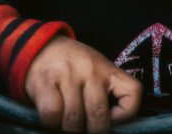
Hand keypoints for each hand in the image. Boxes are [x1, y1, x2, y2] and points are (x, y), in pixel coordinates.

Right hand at [24, 36, 140, 132]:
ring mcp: (67, 74)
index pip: (133, 92)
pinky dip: (51, 124)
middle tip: (85, 130)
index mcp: (107, 69)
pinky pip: (52, 114)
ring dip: (68, 129)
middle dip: (92, 132)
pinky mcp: (44, 81)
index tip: (112, 119)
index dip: (126, 115)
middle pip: (99, 116)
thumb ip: (105, 93)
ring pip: (73, 120)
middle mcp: (90, 69)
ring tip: (66, 125)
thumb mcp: (95, 71)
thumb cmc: (71, 67)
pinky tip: (52, 119)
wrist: (39, 47)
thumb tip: (110, 123)